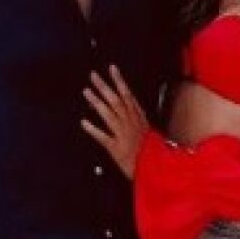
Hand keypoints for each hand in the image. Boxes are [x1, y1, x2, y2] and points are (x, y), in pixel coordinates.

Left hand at [81, 65, 149, 179]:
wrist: (156, 170)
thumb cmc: (153, 154)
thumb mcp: (149, 135)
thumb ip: (139, 123)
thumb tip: (131, 112)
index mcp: (139, 119)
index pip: (128, 95)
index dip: (119, 81)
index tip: (112, 69)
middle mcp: (131, 123)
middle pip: (116, 101)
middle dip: (104, 87)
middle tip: (93, 75)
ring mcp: (123, 135)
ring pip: (109, 114)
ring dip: (97, 102)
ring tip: (86, 92)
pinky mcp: (116, 148)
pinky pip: (103, 137)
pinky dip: (93, 129)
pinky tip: (83, 122)